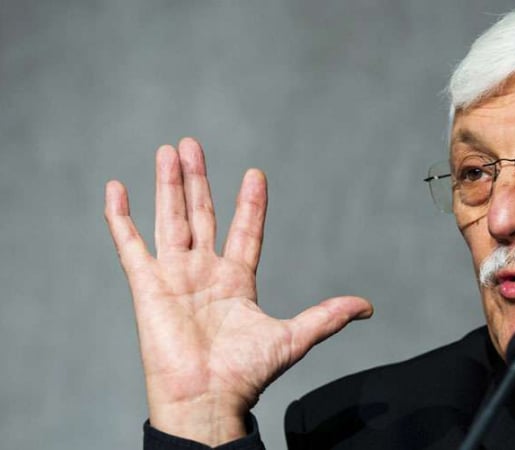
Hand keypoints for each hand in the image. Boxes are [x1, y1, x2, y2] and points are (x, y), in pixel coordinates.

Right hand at [104, 138, 371, 445]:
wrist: (207, 399)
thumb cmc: (246, 374)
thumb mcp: (294, 337)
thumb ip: (328, 316)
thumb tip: (367, 307)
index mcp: (236, 281)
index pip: (245, 230)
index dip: (250, 203)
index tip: (255, 174)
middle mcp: (204, 272)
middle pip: (201, 215)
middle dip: (198, 179)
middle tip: (193, 145)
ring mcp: (174, 276)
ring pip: (170, 219)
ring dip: (169, 185)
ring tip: (169, 150)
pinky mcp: (147, 285)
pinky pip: (130, 244)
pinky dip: (121, 217)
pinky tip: (117, 187)